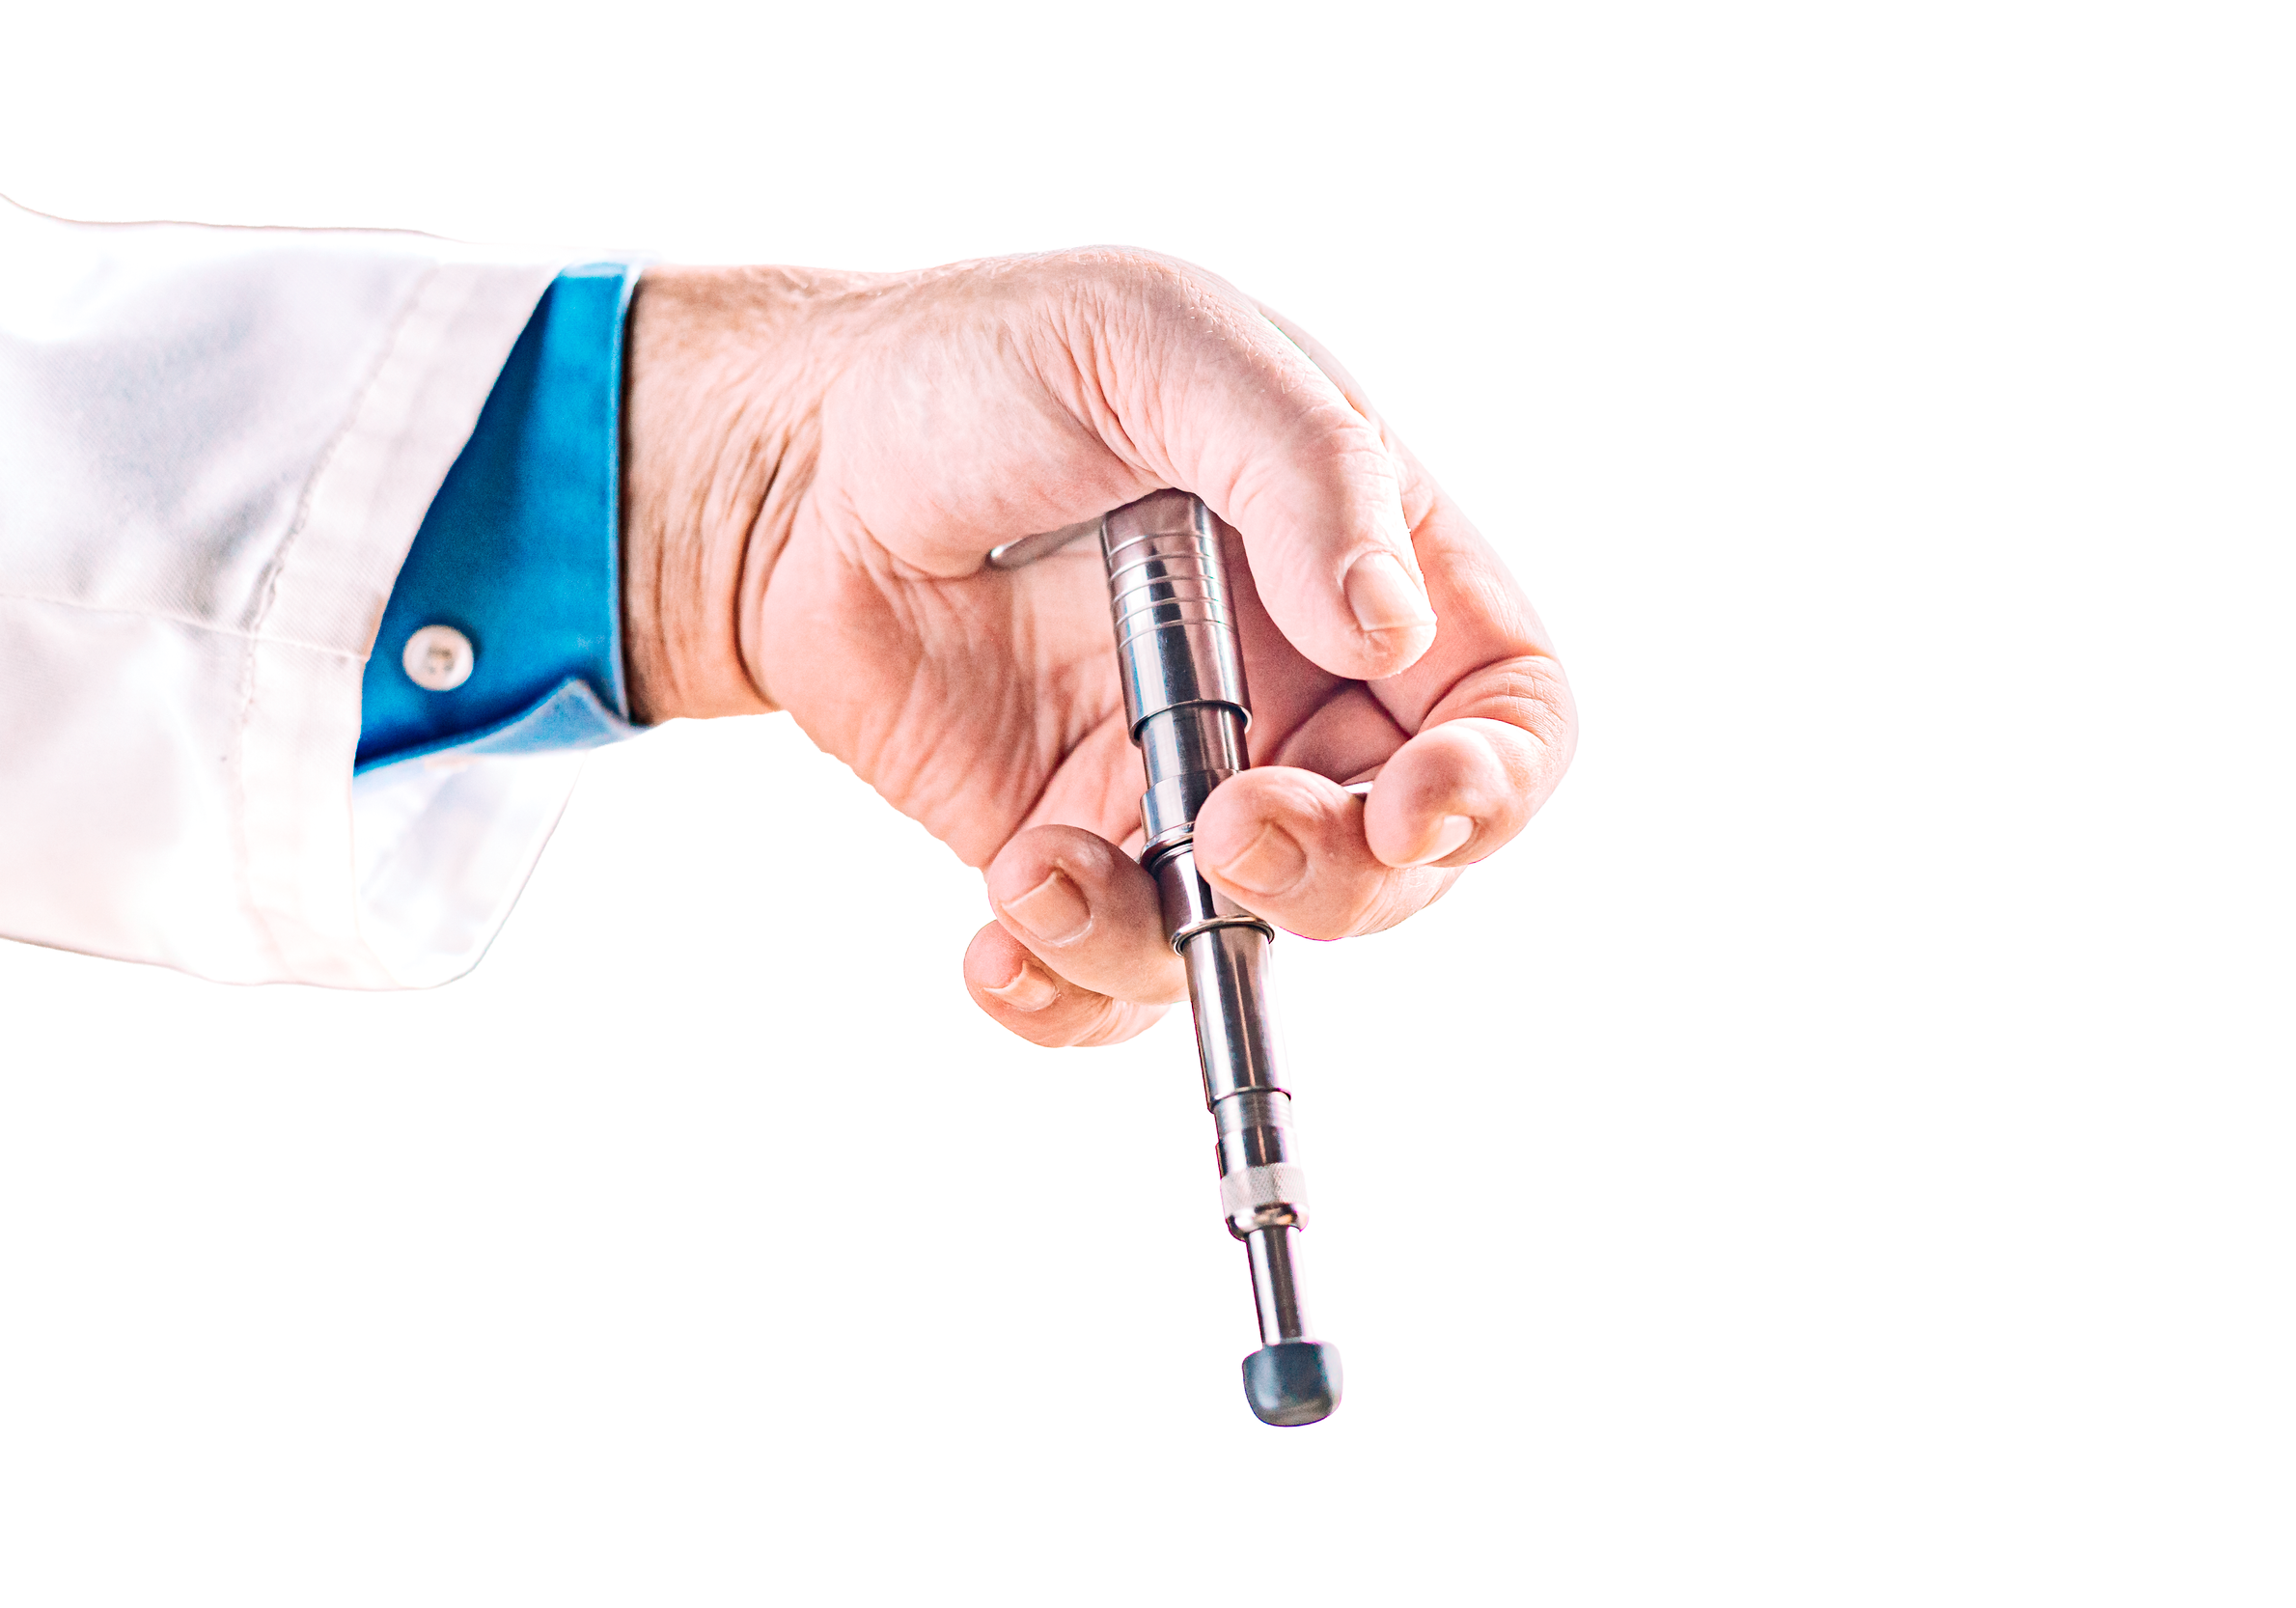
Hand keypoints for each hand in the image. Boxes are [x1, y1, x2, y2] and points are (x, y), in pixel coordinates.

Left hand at [621, 252, 1574, 1045]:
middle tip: (1223, 828)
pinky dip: (1061, 993)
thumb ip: (1299, 466)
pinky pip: (1109, 980)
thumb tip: (1391, 629)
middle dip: (1336, 875)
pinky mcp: (1069, 848)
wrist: (791, 462)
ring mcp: (1180, 784)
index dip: (1497, 777)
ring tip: (1039, 866)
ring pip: (1254, 938)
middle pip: (1402, 856)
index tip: (1415, 800)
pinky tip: (994, 939)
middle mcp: (1295, 691)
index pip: (1510, 707)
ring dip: (1165, 941)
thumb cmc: (978, 366)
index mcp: (1362, 562)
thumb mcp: (1153, 344)